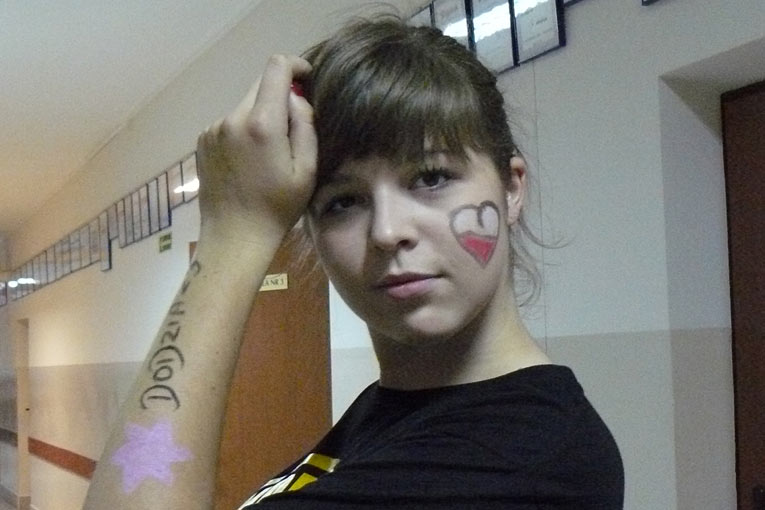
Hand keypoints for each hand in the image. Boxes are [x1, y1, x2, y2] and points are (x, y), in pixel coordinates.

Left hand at [196, 55, 316, 243]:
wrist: (234, 237)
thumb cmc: (277, 208)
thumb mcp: (307, 170)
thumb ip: (305, 126)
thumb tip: (295, 99)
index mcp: (262, 124)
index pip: (276, 68)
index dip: (295, 66)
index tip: (307, 79)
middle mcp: (232, 118)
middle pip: (260, 85)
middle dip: (280, 96)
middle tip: (292, 127)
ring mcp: (213, 128)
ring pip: (245, 105)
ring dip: (261, 115)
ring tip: (270, 152)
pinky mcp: (203, 140)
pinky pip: (230, 122)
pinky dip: (244, 130)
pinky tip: (250, 160)